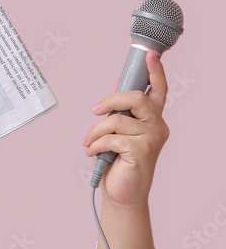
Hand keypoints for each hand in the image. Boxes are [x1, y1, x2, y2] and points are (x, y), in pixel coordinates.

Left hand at [84, 51, 169, 207]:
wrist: (121, 193)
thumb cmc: (118, 161)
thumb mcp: (118, 131)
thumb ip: (121, 110)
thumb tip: (117, 83)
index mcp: (153, 118)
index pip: (158, 91)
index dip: (156, 72)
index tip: (150, 55)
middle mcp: (158, 126)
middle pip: (136, 98)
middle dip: (111, 100)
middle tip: (95, 110)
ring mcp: (152, 139)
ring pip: (118, 119)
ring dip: (96, 130)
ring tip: (89, 142)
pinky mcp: (142, 151)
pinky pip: (112, 137)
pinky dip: (96, 144)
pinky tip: (93, 152)